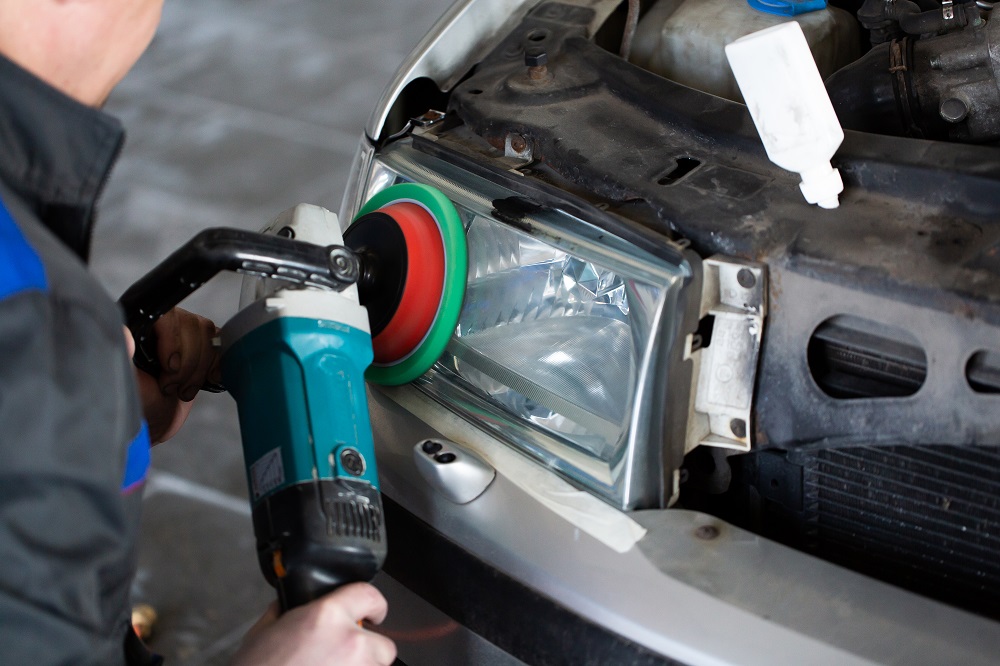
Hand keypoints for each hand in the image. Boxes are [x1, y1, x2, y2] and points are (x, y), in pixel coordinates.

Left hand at [124, 307, 220, 443]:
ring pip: (208, 334)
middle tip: (170, 387)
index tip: (169, 368)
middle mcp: (161, 326)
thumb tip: (124, 331)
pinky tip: (206, 380)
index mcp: (138, 329)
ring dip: (200, 368)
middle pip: (192, 325)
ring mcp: (183, 335)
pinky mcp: (201, 347)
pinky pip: (220, 345)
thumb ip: (124, 357)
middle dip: (187, 363)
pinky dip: (217, 365)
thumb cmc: (138, 408)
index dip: (174, 340)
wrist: (156, 423)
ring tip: (183, 389)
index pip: (166, 315)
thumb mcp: (129, 386)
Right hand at [230, 583, 396, 664]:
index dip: (373, 604)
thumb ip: (287, 612)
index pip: (369, 596)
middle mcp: (348, 643)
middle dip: (368, 651)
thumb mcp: (263, 632)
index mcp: (326, 617)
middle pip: (384, 644)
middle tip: (344, 657)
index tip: (373, 612)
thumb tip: (292, 606)